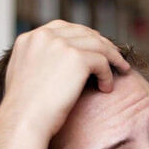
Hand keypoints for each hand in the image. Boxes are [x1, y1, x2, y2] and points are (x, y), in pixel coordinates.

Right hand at [0, 20, 129, 148]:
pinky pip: (102, 62)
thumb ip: (40, 61)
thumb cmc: (26, 109)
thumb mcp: (25, 74)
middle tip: (116, 57)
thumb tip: (58, 64)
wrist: (25, 120)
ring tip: (122, 69)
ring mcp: (61, 45)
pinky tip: (107, 88)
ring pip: (98, 45)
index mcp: (30, 38)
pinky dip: (108, 75)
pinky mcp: (77, 58)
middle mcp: (44, 36)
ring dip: (113, 58)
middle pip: (83, 32)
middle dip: (102, 44)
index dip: (84, 36)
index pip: (63, 28)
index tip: (97, 47)